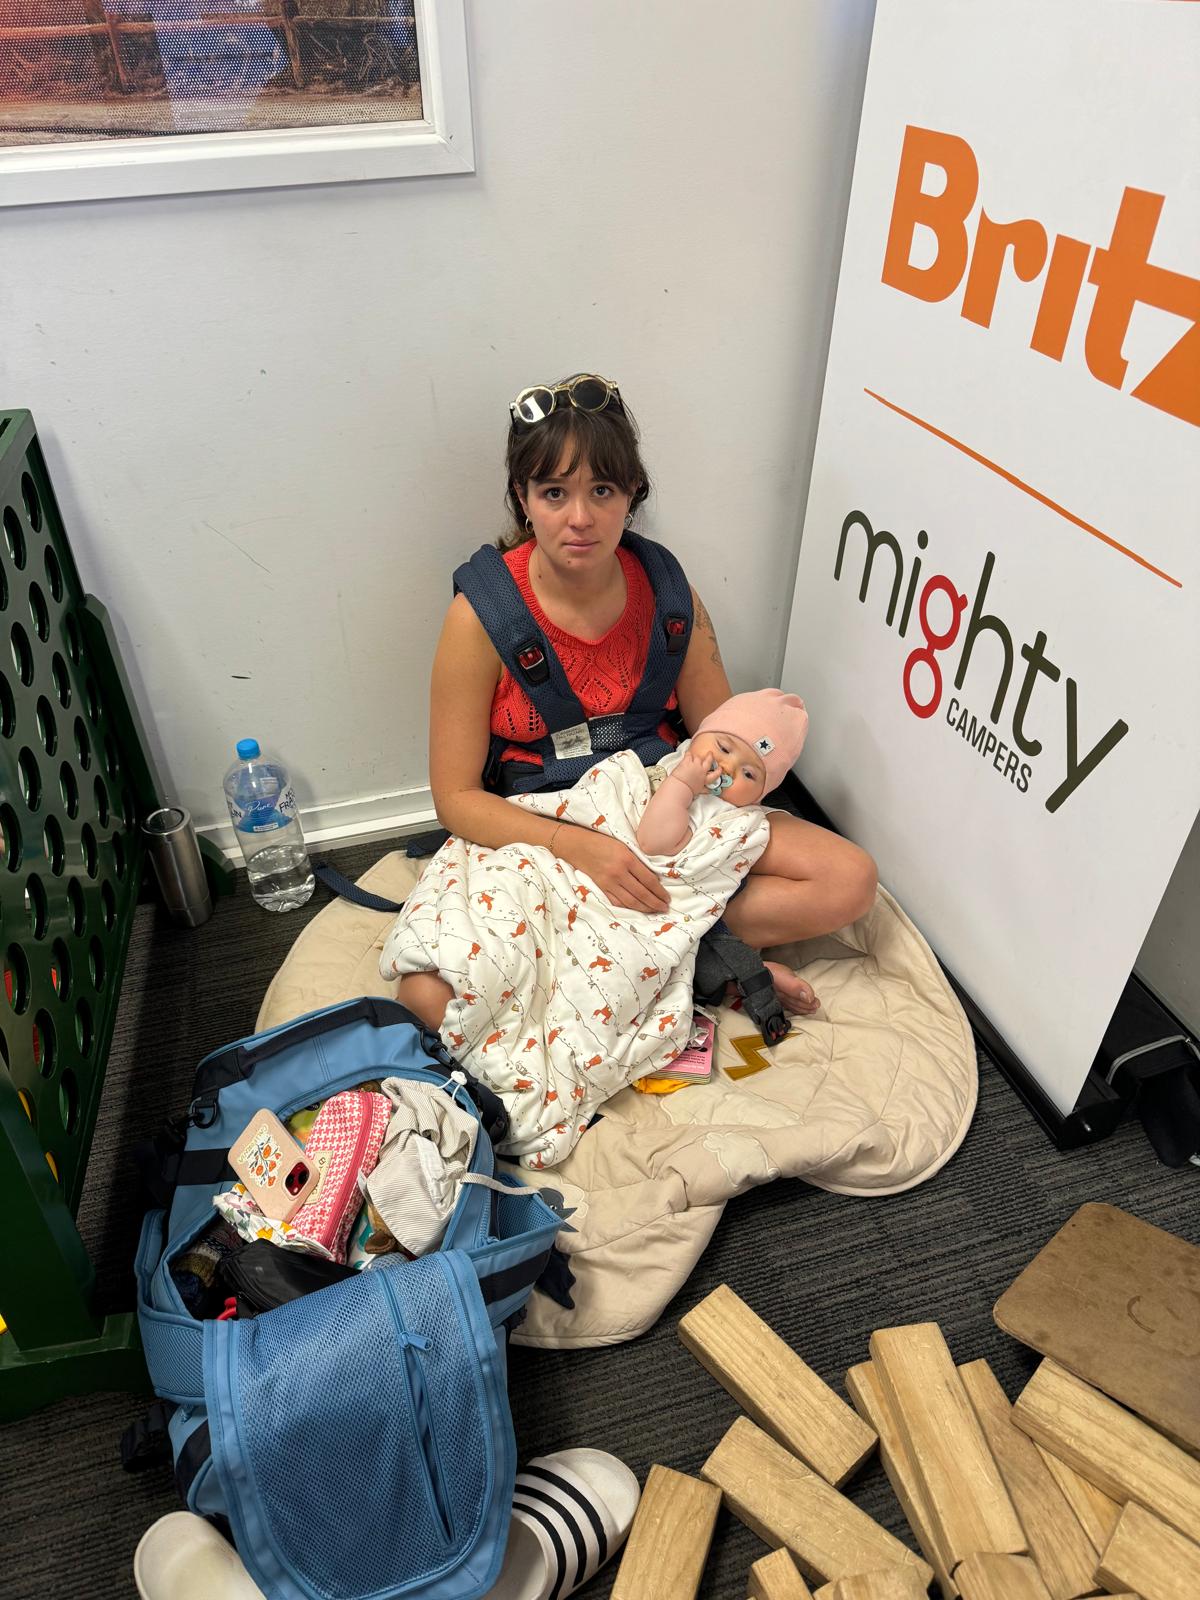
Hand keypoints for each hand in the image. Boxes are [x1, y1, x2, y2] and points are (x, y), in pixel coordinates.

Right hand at [555, 826, 669, 913]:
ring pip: (631, 902)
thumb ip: (637, 861)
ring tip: (654, 911)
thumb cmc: (603, 842)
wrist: (578, 846)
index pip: (649, 880)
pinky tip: (637, 910)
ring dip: (645, 908)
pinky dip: (628, 908)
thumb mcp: (624, 846)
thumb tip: (653, 878)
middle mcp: (619, 873)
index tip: (667, 897)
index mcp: (627, 859)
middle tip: (664, 908)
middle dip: (655, 903)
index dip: (660, 892)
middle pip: (642, 894)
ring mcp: (609, 883)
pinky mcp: (601, 888)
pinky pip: (617, 902)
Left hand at [672, 747, 718, 797]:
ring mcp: (694, 765)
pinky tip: (687, 754)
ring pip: (698, 757)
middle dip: (710, 756)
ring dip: (696, 757)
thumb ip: (705, 790)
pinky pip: (689, 754)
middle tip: (710, 753)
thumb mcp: (699, 791)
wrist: (680, 787)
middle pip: (708, 761)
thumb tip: (708, 791)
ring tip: (694, 756)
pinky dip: (688, 754)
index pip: (715, 774)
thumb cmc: (688, 791)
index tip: (720, 768)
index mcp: (705, 779)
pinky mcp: (687, 761)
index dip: (718, 771)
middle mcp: (701, 770)